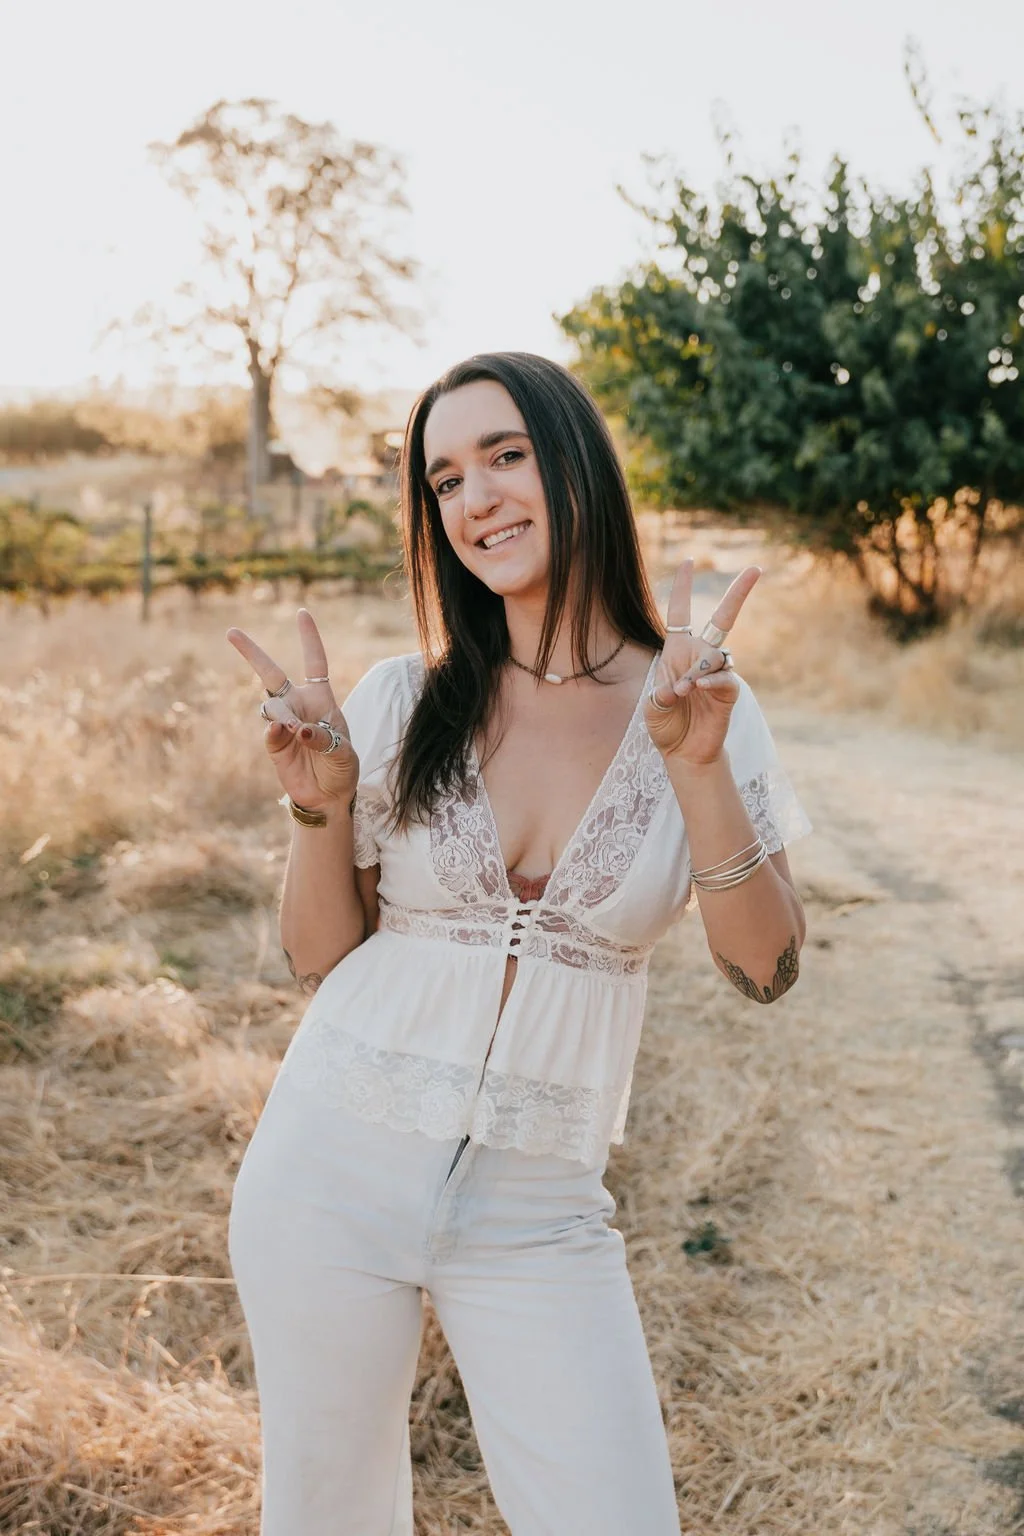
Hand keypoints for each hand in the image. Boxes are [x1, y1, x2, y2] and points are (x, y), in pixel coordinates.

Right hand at [227, 608, 358, 813]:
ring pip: (272, 706)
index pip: (314, 662)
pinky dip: (277, 731)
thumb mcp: (344, 752)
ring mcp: (283, 724)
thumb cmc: (342, 768)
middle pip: (271, 674)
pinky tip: (288, 734)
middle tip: (231, 632)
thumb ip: (324, 739)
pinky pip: (270, 731)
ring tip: (298, 732)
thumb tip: (297, 730)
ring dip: (284, 715)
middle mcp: (298, 705)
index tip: (301, 614)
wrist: (329, 797)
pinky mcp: (273, 745)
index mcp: (321, 698)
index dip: (309, 638)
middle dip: (252, 653)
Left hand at [643, 558, 760, 765]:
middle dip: (739, 593)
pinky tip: (698, 689)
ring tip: (681, 691)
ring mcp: (716, 673)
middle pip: (723, 618)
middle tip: (756, 569)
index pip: (680, 613)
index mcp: (676, 651)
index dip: (682, 587)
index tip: (688, 561)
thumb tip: (685, 685)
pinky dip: (710, 681)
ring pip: (717, 653)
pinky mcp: (728, 692)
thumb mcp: (652, 706)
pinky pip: (725, 678)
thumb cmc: (666, 725)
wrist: (682, 753)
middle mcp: (699, 656)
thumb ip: (662, 692)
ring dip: (698, 669)